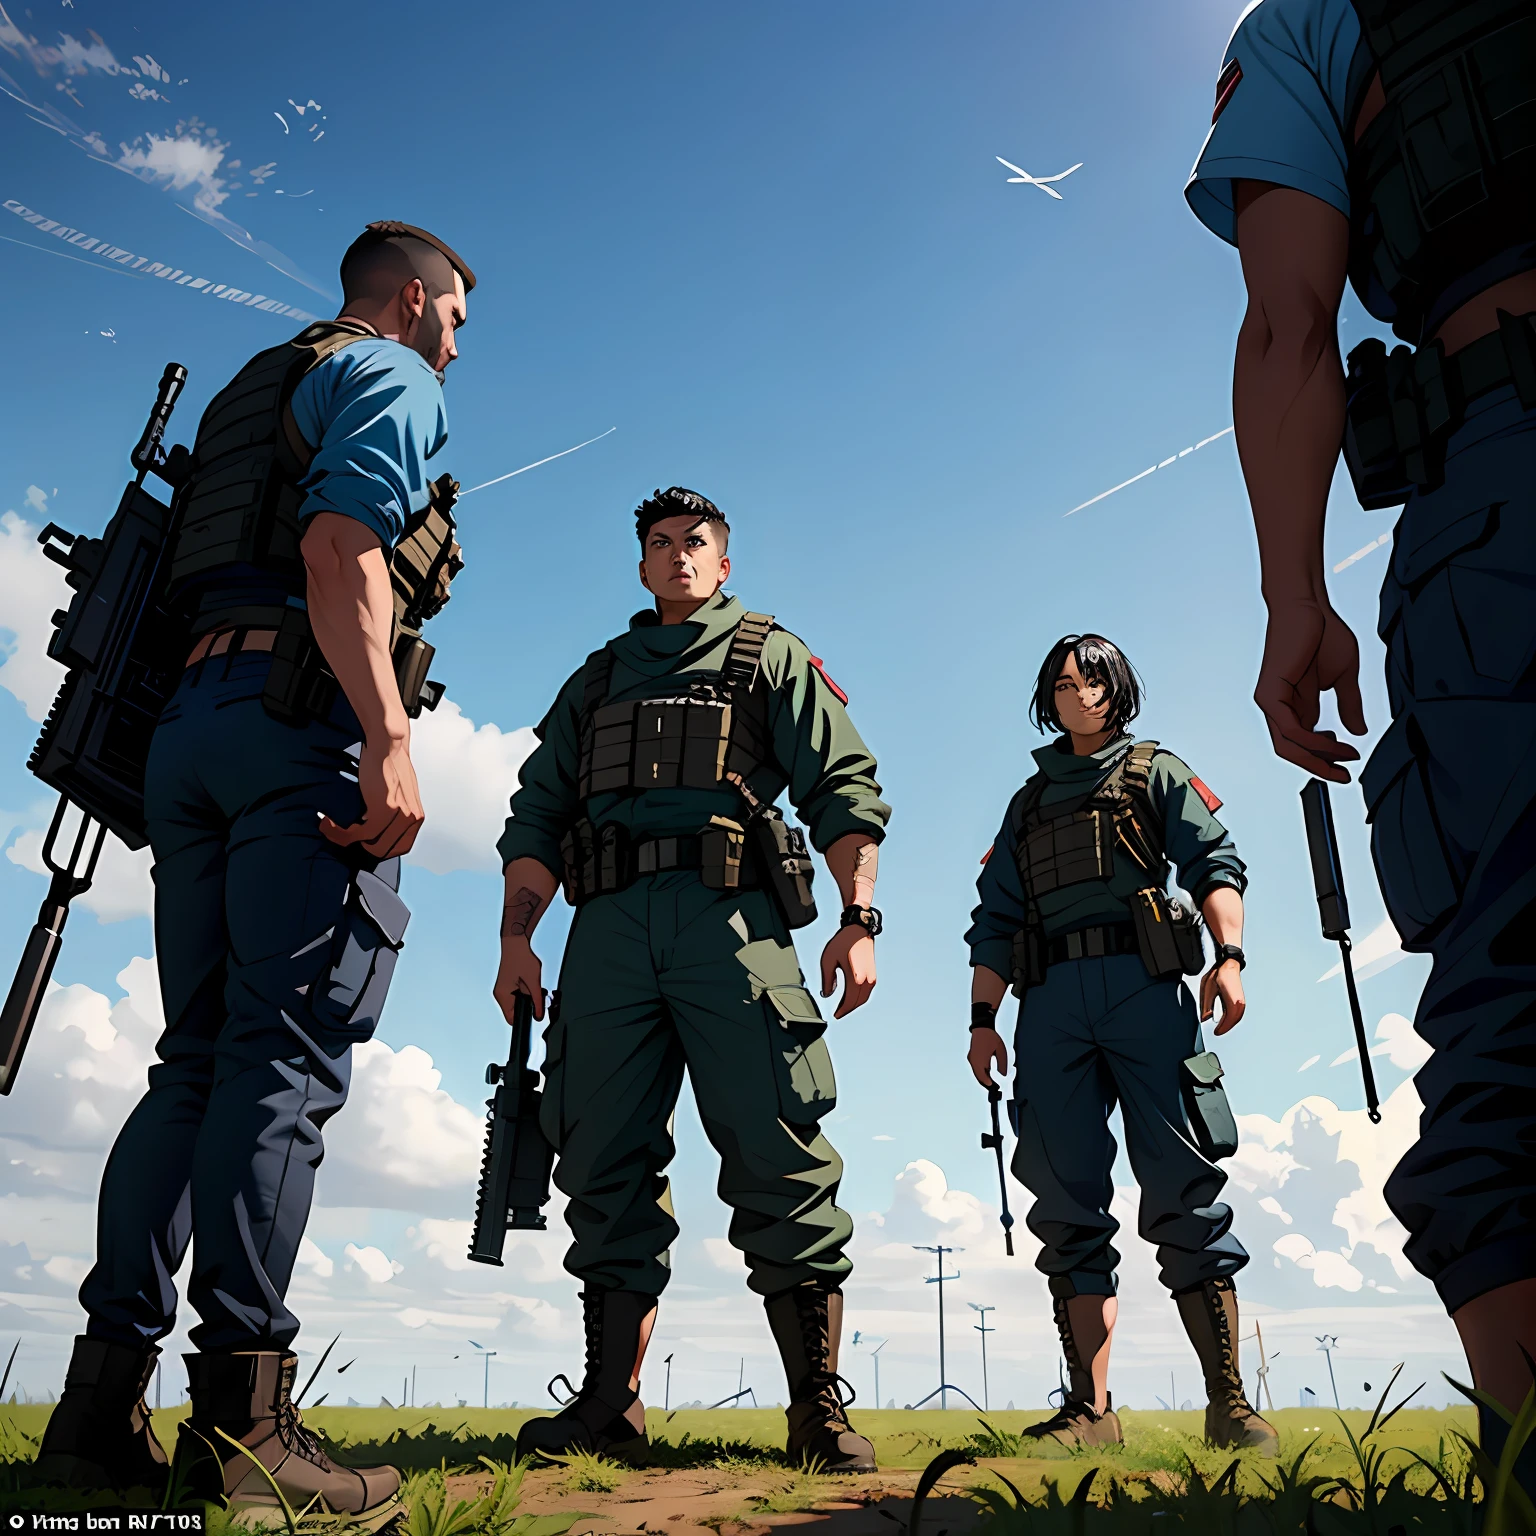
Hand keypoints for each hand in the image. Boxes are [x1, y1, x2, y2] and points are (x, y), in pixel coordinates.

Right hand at [321, 733, 424, 857]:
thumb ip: (392, 815)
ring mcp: (401, 816)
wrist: (387, 745)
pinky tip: (329, 823)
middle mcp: (412, 819)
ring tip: (329, 828)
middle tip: (336, 836)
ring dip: (344, 840)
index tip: (355, 843)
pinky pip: (362, 833)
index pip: (397, 848)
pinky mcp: (386, 810)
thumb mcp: (398, 795)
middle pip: (382, 850)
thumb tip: (373, 831)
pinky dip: (342, 833)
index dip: (374, 849)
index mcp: (416, 817)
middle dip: (356, 847)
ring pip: (370, 845)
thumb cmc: (389, 764)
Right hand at [493, 935, 544, 1023]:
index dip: (524, 1018)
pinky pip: (516, 993)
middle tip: (535, 992)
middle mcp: (500, 994)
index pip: (512, 1019)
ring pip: (516, 1001)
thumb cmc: (521, 957)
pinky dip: (524, 990)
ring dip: (526, 996)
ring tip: (531, 983)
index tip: (533, 1013)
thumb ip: (537, 1001)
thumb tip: (538, 1015)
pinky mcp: (506, 983)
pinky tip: (528, 981)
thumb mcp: (534, 982)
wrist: (516, 942)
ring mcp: (502, 988)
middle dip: (527, 1005)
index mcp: (503, 995)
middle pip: (515, 1010)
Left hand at [819, 925, 875, 1018]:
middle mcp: (867, 980)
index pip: (849, 1001)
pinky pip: (867, 991)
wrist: (858, 929)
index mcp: (856, 978)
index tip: (835, 1015)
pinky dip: (859, 997)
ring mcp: (872, 976)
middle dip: (847, 1009)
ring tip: (844, 1006)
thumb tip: (827, 994)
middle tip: (838, 1013)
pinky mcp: (873, 973)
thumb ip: (827, 981)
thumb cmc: (843, 942)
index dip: (842, 1010)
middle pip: (857, 1002)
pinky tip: (852, 996)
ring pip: (864, 998)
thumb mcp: (828, 961)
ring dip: (854, 1004)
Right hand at [969, 1026, 1008, 1088]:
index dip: (990, 1084)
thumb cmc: (991, 1038)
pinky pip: (976, 1068)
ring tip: (992, 1080)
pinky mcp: (971, 1056)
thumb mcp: (1001, 1052)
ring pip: (977, 1073)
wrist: (982, 1028)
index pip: (984, 1078)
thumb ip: (1003, 1065)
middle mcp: (973, 1061)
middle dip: (986, 1082)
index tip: (995, 1087)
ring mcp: (971, 1059)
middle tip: (994, 1086)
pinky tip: (988, 1071)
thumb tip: (1004, 1075)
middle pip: (979, 1077)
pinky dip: (981, 1071)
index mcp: (980, 1061)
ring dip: (984, 1077)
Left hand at [1201, 959, 1245, 1034]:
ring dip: (1230, 1023)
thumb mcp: (1208, 989)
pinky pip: (1237, 1012)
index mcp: (1233, 1000)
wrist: (1228, 965)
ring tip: (1221, 1028)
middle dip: (1226, 1027)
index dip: (1223, 1027)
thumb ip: (1207, 1004)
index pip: (1229, 1019)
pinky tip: (1226, 1020)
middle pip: (1234, 1020)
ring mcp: (1241, 1001)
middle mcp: (1240, 1002)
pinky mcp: (1240, 999)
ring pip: (1237, 1017)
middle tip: (1217, 1032)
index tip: (1216, 1032)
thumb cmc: (1219, 975)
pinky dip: (1232, 1018)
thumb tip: (1205, 1017)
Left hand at [1254, 597, 1367, 781]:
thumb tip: (1357, 730)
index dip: (1325, 757)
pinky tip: (1334, 741)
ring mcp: (1271, 702)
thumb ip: (1349, 705)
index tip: (1348, 763)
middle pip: (1293, 750)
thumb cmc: (1322, 633)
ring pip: (1289, 745)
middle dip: (1319, 767)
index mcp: (1296, 704)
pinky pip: (1289, 729)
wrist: (1308, 606)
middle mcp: (1280, 706)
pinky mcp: (1269, 694)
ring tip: (1344, 758)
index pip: (1304, 742)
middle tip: (1343, 775)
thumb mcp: (1343, 677)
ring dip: (1319, 757)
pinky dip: (1312, 741)